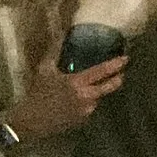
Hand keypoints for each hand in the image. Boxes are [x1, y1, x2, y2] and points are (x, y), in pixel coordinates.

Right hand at [5, 50, 128, 142]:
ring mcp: (86, 110)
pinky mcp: (83, 120)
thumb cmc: (37, 94)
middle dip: (118, 79)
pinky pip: (90, 107)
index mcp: (77, 83)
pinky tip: (77, 99)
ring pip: (98, 97)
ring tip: (90, 86)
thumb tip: (60, 35)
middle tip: (121, 73)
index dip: (115, 64)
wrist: (30, 122)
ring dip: (97, 91)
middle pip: (109, 87)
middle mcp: (86, 97)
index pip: (102, 72)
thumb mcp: (44, 70)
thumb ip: (55, 52)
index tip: (125, 58)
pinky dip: (87, 101)